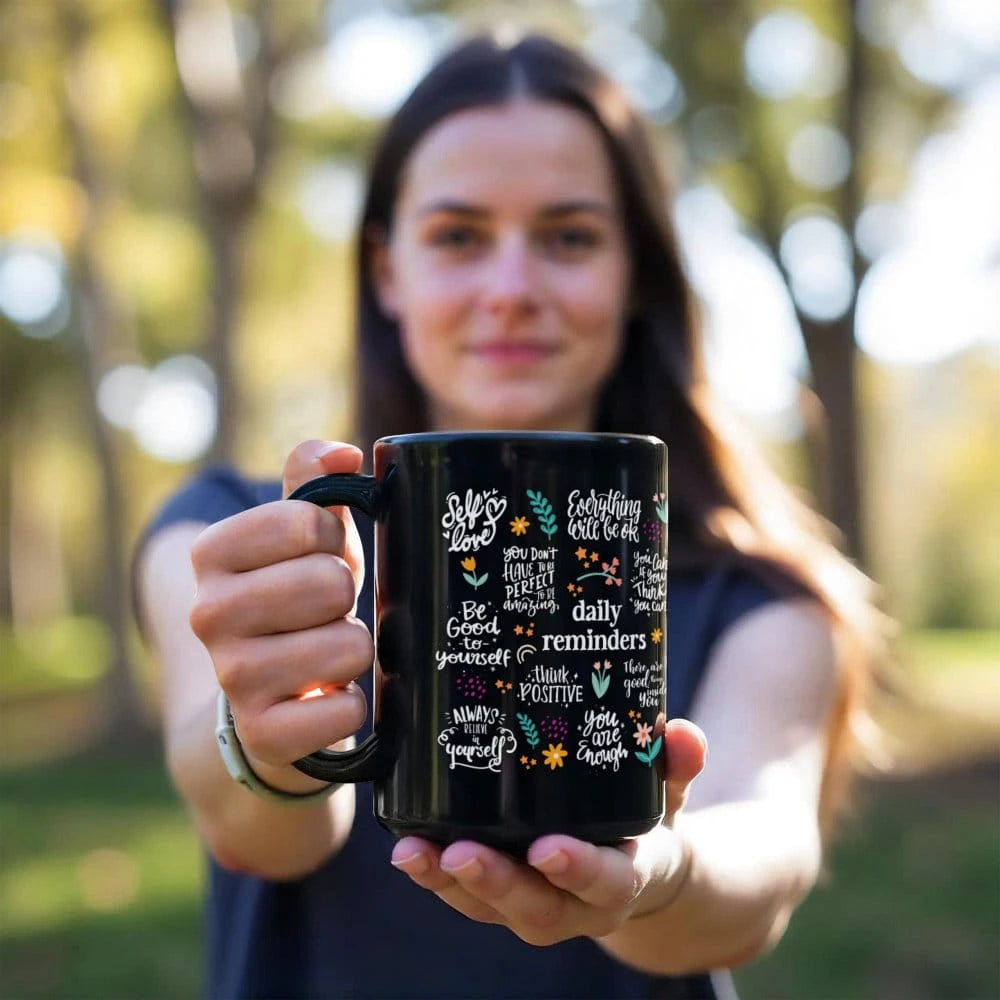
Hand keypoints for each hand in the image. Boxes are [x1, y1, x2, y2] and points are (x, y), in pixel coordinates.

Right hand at [189, 440, 372, 782]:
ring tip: (329, 652)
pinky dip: (352, 704)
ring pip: (347, 646)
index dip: (333, 539)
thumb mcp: (302, 537)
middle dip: (345, 596)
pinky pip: (344, 710)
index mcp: (212, 553)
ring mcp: (232, 678)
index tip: (320, 557)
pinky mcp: (263, 734)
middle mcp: (207, 613)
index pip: (308, 521)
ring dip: (355, 648)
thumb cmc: (296, 601)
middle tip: (327, 611)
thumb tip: (343, 453)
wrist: (267, 703)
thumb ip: (313, 484)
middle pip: (329, 582)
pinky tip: (329, 698)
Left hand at [390, 719, 705, 944]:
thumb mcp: (670, 793)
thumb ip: (677, 765)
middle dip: (495, 884)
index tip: (547, 849)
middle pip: (535, 908)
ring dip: (447, 884)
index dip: (578, 869)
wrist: (639, 871)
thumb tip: (686, 734)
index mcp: (624, 878)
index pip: (606, 882)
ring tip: (410, 852)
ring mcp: (536, 903)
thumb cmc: (647, 822)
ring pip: (489, 908)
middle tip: (457, 854)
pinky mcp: (504, 894)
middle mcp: (577, 904)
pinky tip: (404, 846)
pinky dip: (435, 876)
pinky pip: (467, 896)